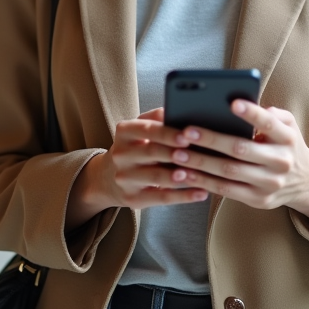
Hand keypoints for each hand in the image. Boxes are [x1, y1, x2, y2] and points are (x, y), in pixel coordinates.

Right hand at [66, 108, 208, 230]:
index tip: (186, 135)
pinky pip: (161, 198)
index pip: (146, 129)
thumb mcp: (140, 129)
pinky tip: (201, 193)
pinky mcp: (133, 198)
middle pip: (151, 152)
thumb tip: (182, 110)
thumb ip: (158, 118)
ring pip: (156, 177)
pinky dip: (183, 197)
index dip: (167, 133)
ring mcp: (125, 178)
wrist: (108, 177)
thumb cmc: (136, 147)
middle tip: (196, 154)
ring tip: (199, 175)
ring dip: (179, 177)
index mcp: (124, 132)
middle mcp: (121, 154)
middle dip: (174, 153)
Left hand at [168, 101, 308, 212]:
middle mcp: (281, 161)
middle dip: (212, 140)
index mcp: (287, 138)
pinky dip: (204, 182)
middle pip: (242, 150)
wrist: (305, 181)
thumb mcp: (287, 126)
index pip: (269, 123)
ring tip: (178, 154)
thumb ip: (270, 115)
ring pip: (229, 172)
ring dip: (201, 163)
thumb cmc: (285, 144)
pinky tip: (185, 174)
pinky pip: (226, 191)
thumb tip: (243, 107)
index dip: (251, 114)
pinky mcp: (259, 200)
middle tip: (186, 132)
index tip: (232, 103)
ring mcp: (270, 183)